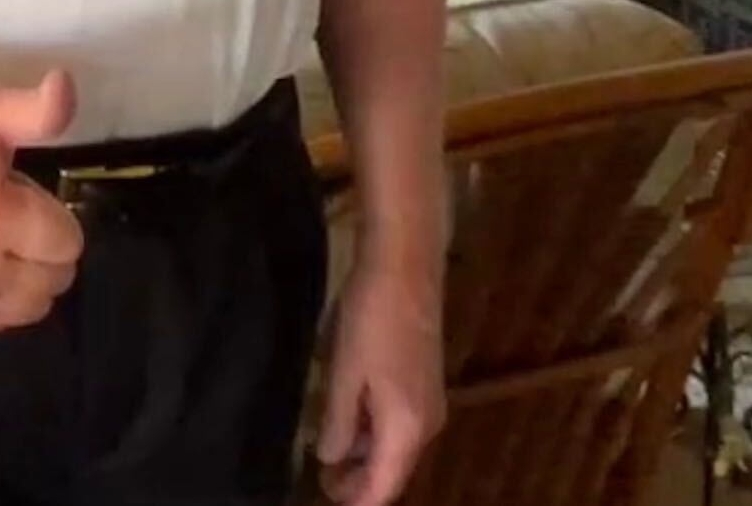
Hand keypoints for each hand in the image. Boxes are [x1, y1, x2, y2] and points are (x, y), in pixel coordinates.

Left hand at [317, 259, 443, 505]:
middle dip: (361, 482)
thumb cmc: (371, 321)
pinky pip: (399, 424)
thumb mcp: (345, 375)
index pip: (385, 487)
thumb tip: (332, 459)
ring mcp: (429, 402)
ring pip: (396, 446)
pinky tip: (349, 424)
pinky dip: (374, 433)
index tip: (328, 500)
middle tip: (322, 482)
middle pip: (394, 470)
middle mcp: (427, 423)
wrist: (405, 269)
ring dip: (366, 457)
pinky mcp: (423, 382)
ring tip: (330, 458)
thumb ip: (339, 423)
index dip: (358, 501)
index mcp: (408, 429)